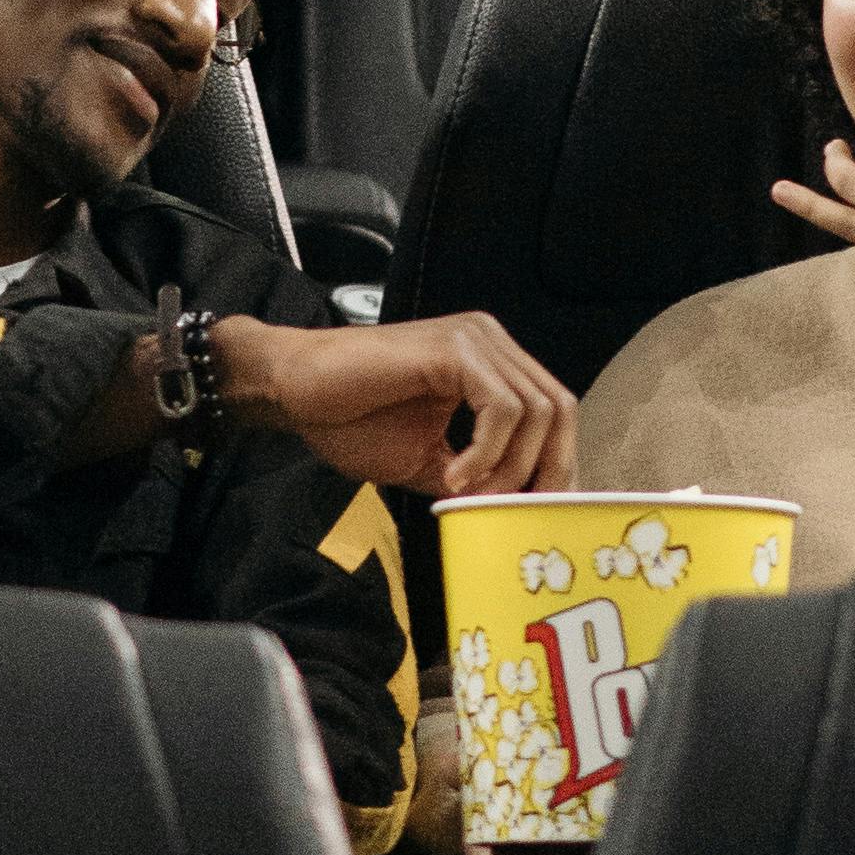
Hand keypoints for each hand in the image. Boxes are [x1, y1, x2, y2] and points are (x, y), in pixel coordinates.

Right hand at [215, 310, 576, 497]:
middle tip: (512, 512)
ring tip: (467, 495)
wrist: (295, 389)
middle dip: (546, 470)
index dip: (557, 464)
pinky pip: (502, 407)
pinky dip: (486, 451)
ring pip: (536, 411)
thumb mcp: (424, 461)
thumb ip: (471, 476)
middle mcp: (491, 344)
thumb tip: (508, 510)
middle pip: (559, 408)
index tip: (540, 513)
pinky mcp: (453, 349)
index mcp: (491, 365)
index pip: (554, 412)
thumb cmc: (350, 418)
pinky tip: (452, 475)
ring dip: (509, 467)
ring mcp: (475, 341)